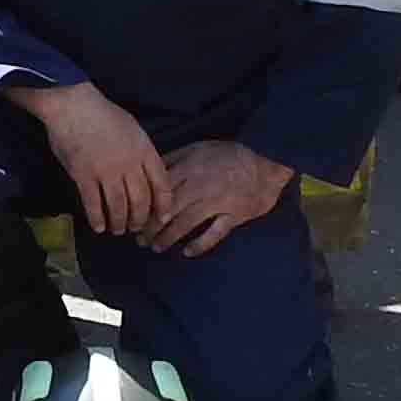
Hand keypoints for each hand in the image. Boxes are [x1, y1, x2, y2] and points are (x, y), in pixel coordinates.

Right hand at [23, 79, 166, 239]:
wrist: (73, 106)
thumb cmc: (103, 114)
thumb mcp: (133, 129)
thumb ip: (141, 152)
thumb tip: (146, 174)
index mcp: (144, 151)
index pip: (161, 184)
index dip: (163, 205)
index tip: (162, 219)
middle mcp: (129, 164)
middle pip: (140, 200)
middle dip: (140, 219)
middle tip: (135, 228)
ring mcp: (106, 171)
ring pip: (118, 206)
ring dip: (119, 223)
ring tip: (117, 230)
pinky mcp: (84, 176)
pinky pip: (93, 204)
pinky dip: (97, 219)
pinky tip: (98, 227)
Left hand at [143, 141, 295, 258]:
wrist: (266, 160)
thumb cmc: (229, 154)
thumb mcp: (198, 147)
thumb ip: (174, 158)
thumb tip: (151, 169)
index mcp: (188, 170)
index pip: (160, 193)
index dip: (146, 208)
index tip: (135, 219)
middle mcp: (199, 188)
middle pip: (169, 211)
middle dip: (152, 228)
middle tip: (140, 240)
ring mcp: (217, 203)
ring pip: (187, 224)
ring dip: (169, 238)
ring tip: (157, 247)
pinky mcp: (234, 215)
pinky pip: (215, 233)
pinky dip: (201, 244)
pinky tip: (188, 253)